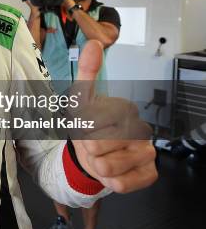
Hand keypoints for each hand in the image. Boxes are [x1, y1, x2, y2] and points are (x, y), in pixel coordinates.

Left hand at [70, 41, 157, 192]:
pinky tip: (113, 170)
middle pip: (96, 146)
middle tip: (92, 144)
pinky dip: (109, 181)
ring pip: (106, 167)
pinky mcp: (149, 175)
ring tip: (101, 157)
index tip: (84, 126)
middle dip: (86, 148)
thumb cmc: (88, 126)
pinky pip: (120, 184)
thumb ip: (86, 71)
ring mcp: (147, 153)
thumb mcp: (80, 99)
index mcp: (125, 109)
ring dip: (96, 165)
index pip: (89, 123)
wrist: (94, 154)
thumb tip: (94, 44)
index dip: (80, 128)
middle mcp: (141, 129)